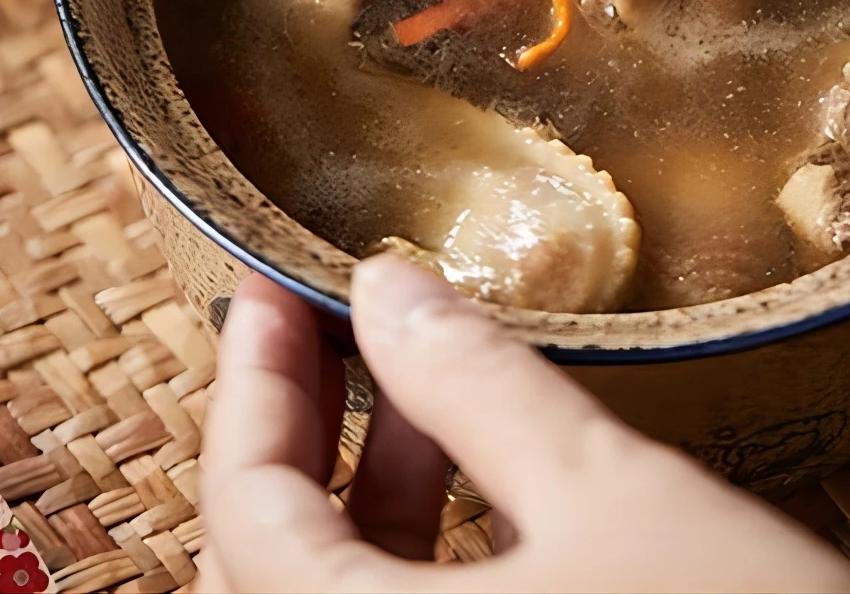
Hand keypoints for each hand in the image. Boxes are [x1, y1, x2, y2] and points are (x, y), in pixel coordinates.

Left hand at [198, 258, 849, 592]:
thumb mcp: (607, 494)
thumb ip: (478, 385)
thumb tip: (384, 286)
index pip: (242, 507)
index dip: (254, 378)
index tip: (268, 284)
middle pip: (267, 567)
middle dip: (298, 434)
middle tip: (329, 325)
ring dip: (361, 502)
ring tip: (420, 395)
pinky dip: (414, 568)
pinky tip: (480, 497)